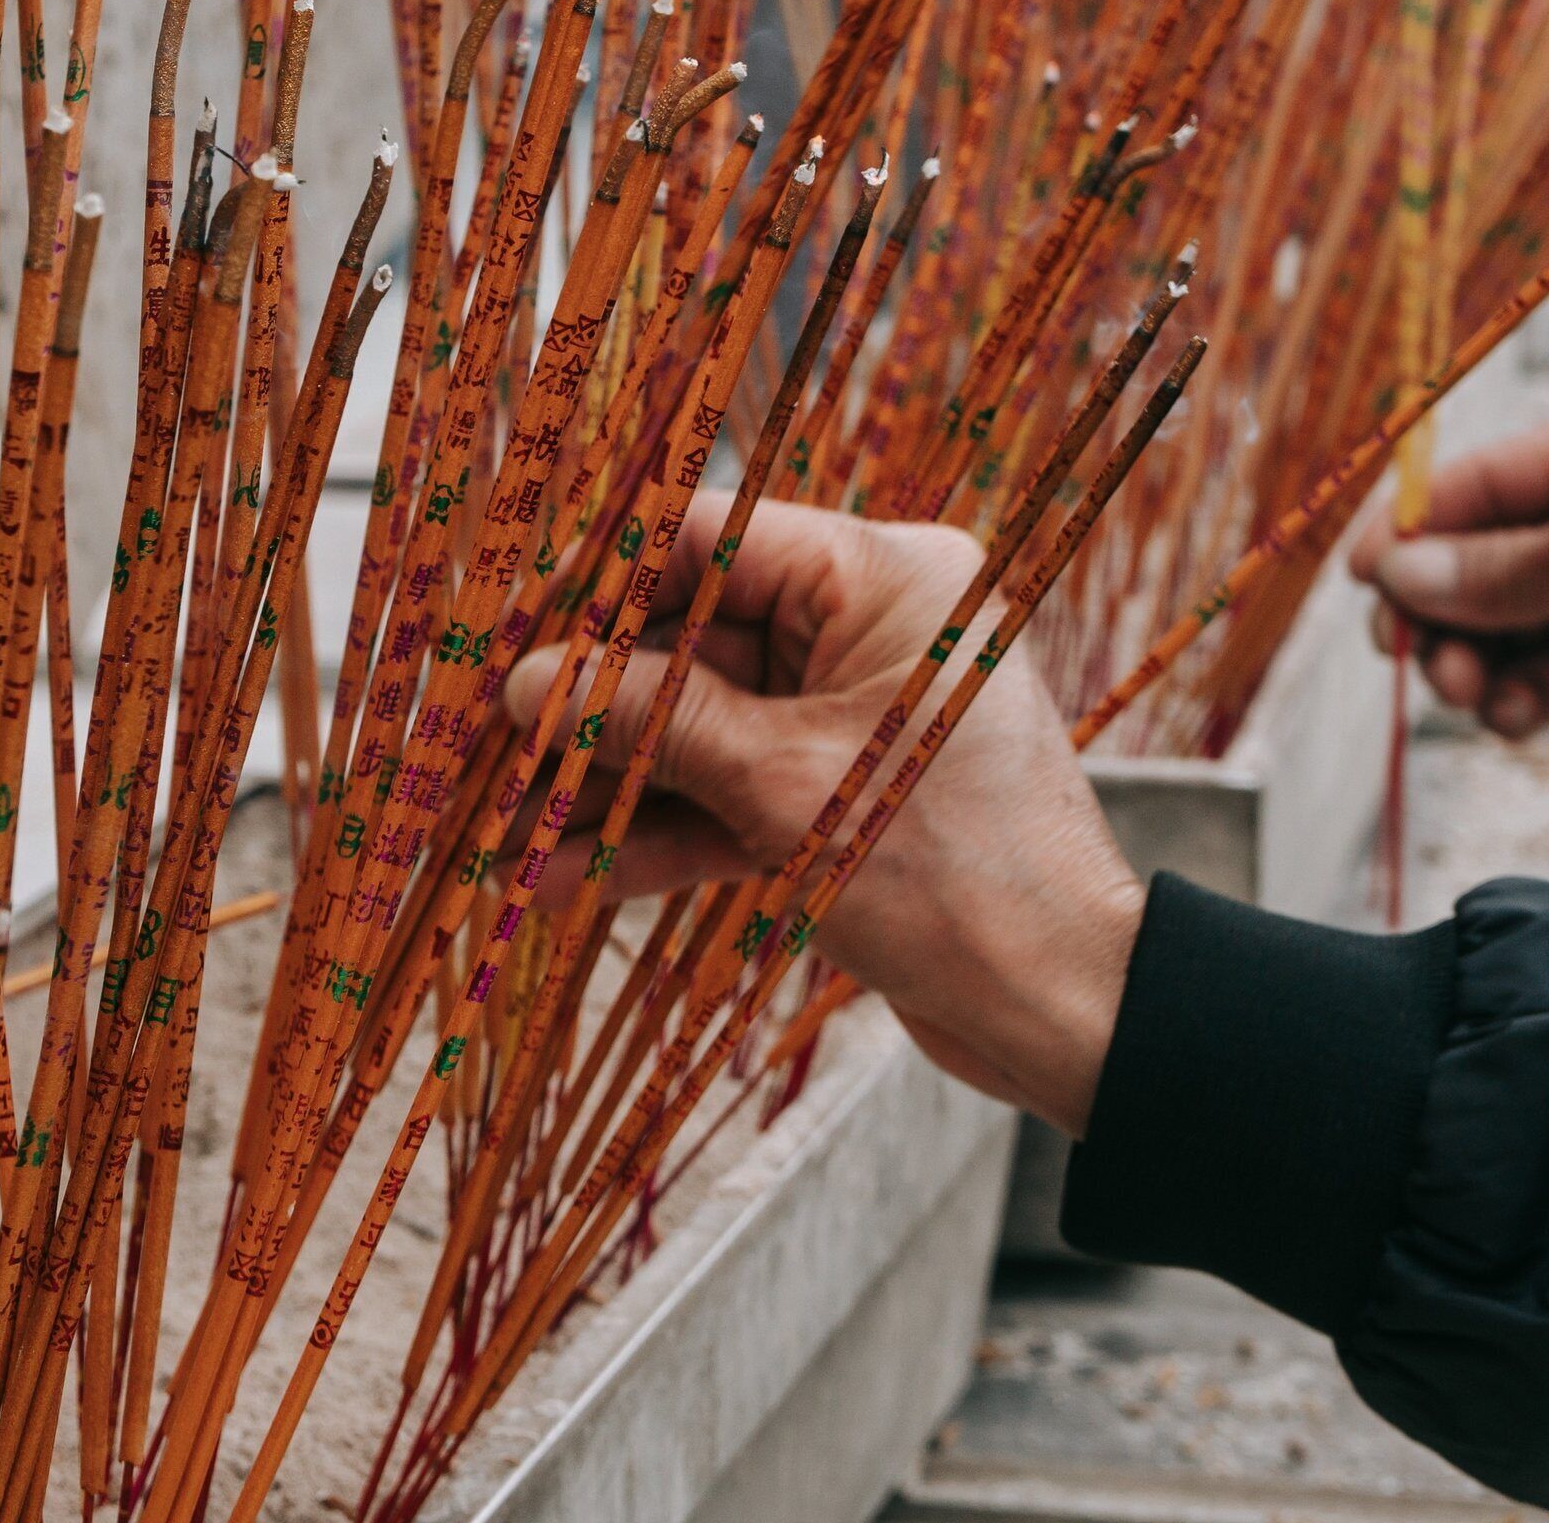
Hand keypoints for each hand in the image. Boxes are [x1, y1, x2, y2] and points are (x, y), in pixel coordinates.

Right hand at [502, 498, 1139, 1134]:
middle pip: (696, 639)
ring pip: (706, 727)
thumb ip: (653, 721)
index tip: (509, 628)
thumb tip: (532, 682)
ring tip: (509, 828)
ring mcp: (859, 717)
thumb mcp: (781, 786)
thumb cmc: (953, 874)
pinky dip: (664, 829)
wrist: (1060, 1008)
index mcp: (887, 580)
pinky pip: (736, 792)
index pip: (711, 540)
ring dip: (611, 779)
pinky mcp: (848, 796)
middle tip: (488, 741)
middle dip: (591, 703)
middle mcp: (877, 631)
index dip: (600, 584)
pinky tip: (570, 873)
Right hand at [1345, 395, 1548, 781]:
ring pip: (1495, 625)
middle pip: (1474, 559)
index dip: (1412, 528)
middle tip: (1408, 652)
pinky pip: (1533, 677)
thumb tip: (1400, 576)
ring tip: (1469, 691)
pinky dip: (1511, 699)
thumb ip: (1498, 568)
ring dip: (1468, 660)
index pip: (1478, 481)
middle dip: (1436, 607)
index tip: (1363, 579)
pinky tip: (1513, 717)